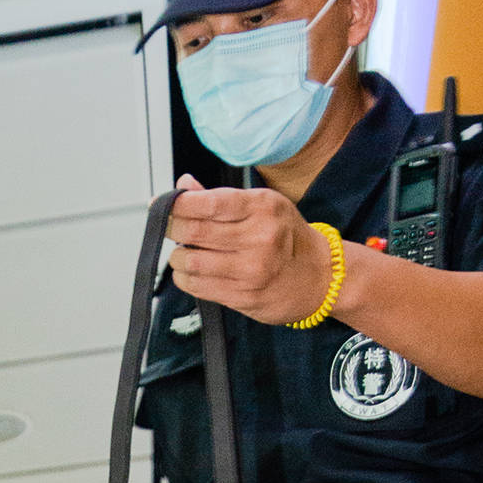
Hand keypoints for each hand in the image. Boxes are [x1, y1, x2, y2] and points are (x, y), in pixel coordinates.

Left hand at [165, 174, 343, 327]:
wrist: (320, 278)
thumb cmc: (288, 238)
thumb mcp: (263, 206)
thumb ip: (221, 198)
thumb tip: (184, 186)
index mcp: (262, 207)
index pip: (209, 203)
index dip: (178, 204)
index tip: (161, 203)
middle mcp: (258, 238)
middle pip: (194, 232)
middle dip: (171, 228)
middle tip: (168, 227)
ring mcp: (251, 270)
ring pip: (191, 262)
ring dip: (177, 257)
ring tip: (183, 253)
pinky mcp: (243, 296)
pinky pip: (199, 286)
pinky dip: (185, 278)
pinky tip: (189, 272)